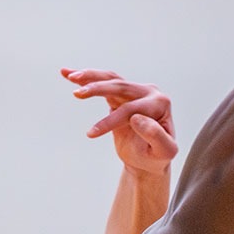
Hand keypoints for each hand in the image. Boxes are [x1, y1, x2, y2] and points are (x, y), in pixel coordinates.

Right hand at [63, 68, 177, 175]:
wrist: (150, 159)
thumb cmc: (157, 156)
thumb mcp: (165, 152)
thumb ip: (156, 135)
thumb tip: (138, 118)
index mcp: (160, 103)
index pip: (131, 109)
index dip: (111, 120)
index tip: (92, 134)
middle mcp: (149, 92)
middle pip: (120, 87)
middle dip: (97, 88)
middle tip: (77, 94)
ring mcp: (135, 92)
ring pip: (110, 80)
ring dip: (90, 77)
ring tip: (71, 77)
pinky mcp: (121, 96)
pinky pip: (103, 83)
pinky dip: (87, 78)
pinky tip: (68, 74)